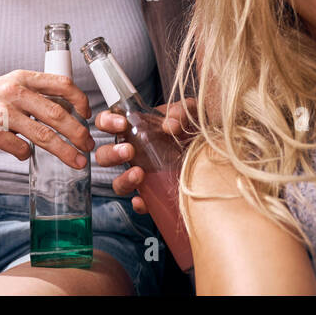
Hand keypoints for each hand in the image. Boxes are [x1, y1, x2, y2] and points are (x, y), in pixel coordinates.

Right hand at [0, 70, 94, 167]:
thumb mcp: (9, 86)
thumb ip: (35, 93)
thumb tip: (68, 108)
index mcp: (22, 78)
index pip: (62, 83)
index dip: (80, 100)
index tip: (88, 114)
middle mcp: (14, 92)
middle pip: (58, 114)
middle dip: (79, 132)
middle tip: (88, 145)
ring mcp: (3, 113)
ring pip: (45, 136)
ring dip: (65, 151)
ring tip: (77, 161)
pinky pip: (21, 149)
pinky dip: (27, 154)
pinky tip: (25, 153)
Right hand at [95, 98, 194, 214]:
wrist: (211, 154)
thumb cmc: (193, 130)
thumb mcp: (190, 114)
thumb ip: (181, 112)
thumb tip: (170, 124)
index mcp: (134, 129)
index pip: (107, 123)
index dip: (107, 122)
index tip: (122, 124)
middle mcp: (132, 153)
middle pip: (104, 155)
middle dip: (111, 154)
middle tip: (129, 151)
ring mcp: (140, 175)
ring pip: (117, 182)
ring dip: (123, 179)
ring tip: (139, 173)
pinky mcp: (153, 194)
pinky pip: (140, 202)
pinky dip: (140, 202)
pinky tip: (144, 199)